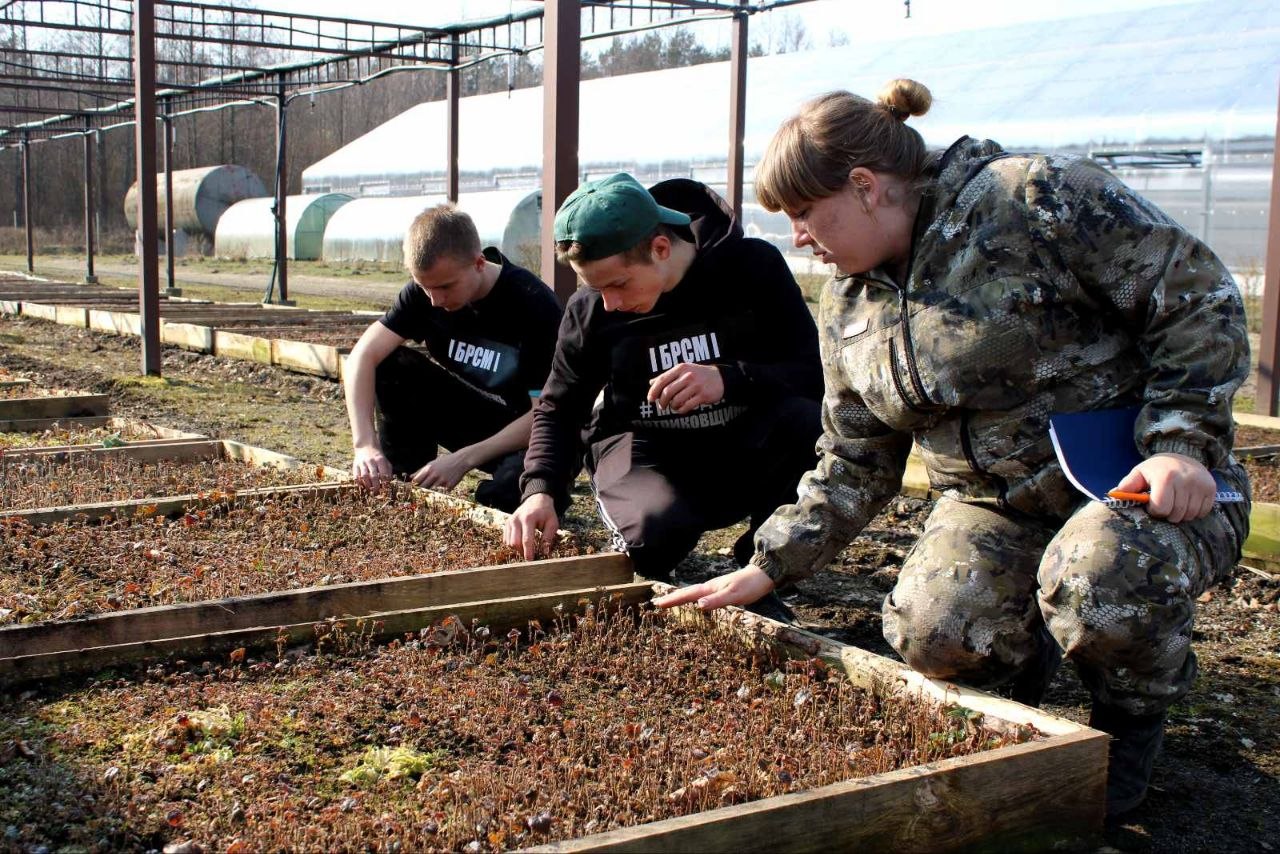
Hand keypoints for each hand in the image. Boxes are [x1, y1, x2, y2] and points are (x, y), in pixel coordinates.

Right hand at [352, 446, 391, 488]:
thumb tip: (388, 483)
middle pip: (373, 476)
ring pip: (364, 476)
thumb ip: (388, 471)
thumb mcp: (385, 461)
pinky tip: (362, 486)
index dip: (384, 482)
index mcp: (380, 460)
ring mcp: (362, 463)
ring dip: (367, 485)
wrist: (366, 447)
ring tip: (370, 490)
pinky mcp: (355, 465)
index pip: (383, 473)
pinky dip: (359, 482)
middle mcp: (370, 461)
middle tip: (377, 492)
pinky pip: (356, 476)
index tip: (385, 488)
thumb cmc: (378, 457)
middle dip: (375, 486)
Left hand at [410, 449, 474, 490]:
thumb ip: (421, 471)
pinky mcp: (449, 486)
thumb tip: (411, 477)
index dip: (413, 486)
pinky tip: (443, 490)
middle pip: (422, 488)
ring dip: (430, 494)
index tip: (412, 490)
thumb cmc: (445, 462)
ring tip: (430, 495)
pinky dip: (441, 493)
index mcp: (429, 469)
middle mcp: (434, 475)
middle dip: (419, 492)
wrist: (461, 461)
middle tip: (418, 496)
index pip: (416, 481)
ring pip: (432, 492)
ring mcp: (442, 481)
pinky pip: (442, 493)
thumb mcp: (432, 463)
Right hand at [504, 493, 558, 560]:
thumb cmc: (546, 512)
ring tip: (528, 548)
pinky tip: (522, 543)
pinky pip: (506, 539)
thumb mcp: (552, 523)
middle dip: (522, 552)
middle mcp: (516, 520)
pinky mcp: (507, 524)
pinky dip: (513, 544)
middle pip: (515, 542)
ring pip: (509, 542)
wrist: (536, 499)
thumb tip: (545, 553)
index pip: (526, 539)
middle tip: (531, 556)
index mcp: (528, 519)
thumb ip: (548, 538)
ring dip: (518, 549)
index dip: (528, 552)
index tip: (531, 561)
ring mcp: (510, 521)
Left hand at [648, 363, 723, 413]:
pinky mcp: (703, 395)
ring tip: (674, 406)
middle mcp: (688, 376)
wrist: (720, 378)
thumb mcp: (683, 371)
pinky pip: (687, 406)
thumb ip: (668, 376)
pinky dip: (681, 410)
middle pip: (667, 392)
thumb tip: (651, 383)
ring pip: (676, 400)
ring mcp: (696, 385)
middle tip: (662, 406)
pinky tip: (681, 409)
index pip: (662, 380)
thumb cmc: (698, 375)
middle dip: (662, 401)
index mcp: (681, 368)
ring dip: (672, 406)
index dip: (653, 391)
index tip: (650, 399)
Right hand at [652, 565, 775, 610]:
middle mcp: (710, 587)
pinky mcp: (721, 591)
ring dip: (680, 598)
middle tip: (657, 604)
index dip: (673, 600)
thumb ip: (716, 601)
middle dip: (672, 598)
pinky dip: (692, 598)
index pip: (687, 595)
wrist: (763, 576)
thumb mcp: (734, 595)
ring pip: (693, 594)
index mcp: (710, 588)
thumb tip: (697, 606)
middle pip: (687, 593)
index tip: (658, 604)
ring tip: (669, 603)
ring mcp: (715, 588)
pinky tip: (694, 602)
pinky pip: (701, 595)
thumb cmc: (750, 586)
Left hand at [1113, 452, 1216, 522]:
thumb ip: (1128, 484)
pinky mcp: (1211, 489)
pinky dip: (1194, 512)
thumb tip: (1113, 494)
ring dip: (1181, 514)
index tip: (1152, 503)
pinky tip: (1187, 501)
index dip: (1154, 510)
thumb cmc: (1157, 469)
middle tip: (1165, 503)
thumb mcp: (1140, 473)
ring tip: (1175, 501)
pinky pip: (1202, 512)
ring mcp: (1200, 484)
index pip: (1161, 508)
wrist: (1183, 455)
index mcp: (1165, 477)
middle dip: (1167, 513)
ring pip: (1190, 515)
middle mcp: (1185, 480)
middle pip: (1176, 514)